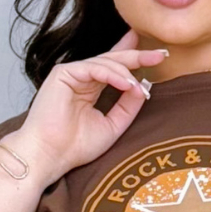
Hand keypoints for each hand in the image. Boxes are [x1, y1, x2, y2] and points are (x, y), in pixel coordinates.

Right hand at [12, 28, 166, 182]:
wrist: (50, 156)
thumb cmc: (74, 147)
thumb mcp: (113, 125)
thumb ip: (128, 106)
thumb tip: (144, 86)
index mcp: (90, 89)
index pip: (114, 68)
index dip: (134, 58)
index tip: (157, 56)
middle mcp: (81, 79)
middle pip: (113, 60)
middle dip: (137, 56)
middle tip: (160, 55)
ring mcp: (71, 74)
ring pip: (105, 63)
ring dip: (126, 72)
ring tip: (140, 87)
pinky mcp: (63, 73)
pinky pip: (93, 68)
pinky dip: (113, 74)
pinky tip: (127, 84)